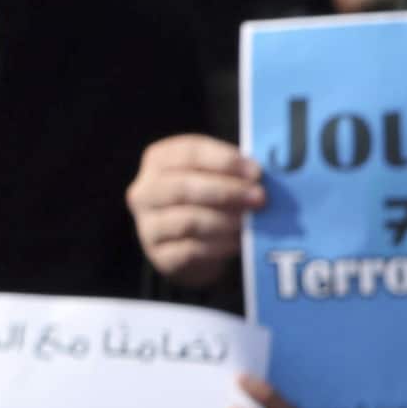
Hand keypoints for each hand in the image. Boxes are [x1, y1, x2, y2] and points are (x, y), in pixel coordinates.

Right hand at [128, 136, 265, 289]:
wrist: (194, 246)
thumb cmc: (211, 201)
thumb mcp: (218, 177)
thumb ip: (235, 172)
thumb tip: (260, 176)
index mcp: (160, 160)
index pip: (188, 153)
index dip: (224, 161)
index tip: (256, 172)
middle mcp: (146, 190)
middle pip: (183, 186)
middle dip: (227, 192)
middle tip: (260, 198)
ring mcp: (149, 224)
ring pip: (187, 220)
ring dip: (225, 221)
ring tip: (249, 222)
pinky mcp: (159, 254)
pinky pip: (191, 250)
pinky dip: (220, 246)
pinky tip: (239, 242)